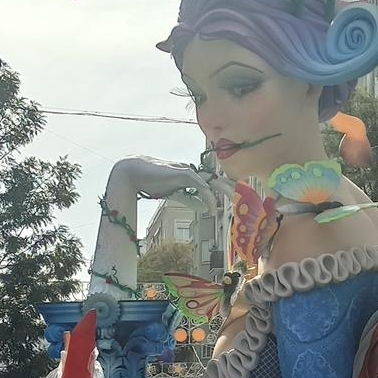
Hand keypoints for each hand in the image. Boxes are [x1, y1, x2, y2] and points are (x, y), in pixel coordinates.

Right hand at [107, 156, 230, 215]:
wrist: (133, 173)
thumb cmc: (152, 182)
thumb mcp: (175, 194)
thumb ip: (189, 199)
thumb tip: (204, 207)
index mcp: (191, 176)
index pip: (213, 181)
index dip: (225, 188)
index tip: (237, 197)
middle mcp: (192, 172)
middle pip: (216, 179)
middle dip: (231, 187)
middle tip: (244, 197)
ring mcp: (187, 171)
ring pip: (211, 180)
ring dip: (224, 191)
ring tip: (234, 200)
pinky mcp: (181, 172)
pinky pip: (198, 184)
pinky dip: (206, 195)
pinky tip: (212, 207)